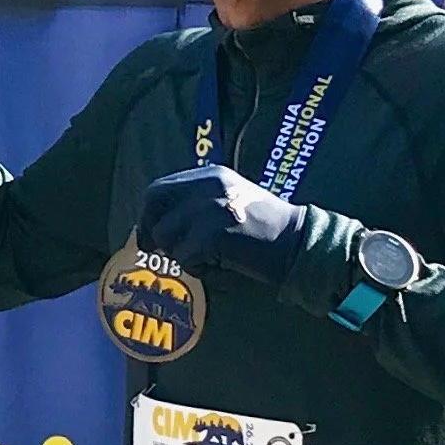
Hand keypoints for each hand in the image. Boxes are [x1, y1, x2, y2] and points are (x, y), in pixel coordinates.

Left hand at [132, 165, 310, 285]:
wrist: (296, 243)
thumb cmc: (266, 228)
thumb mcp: (230, 199)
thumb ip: (197, 203)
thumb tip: (156, 222)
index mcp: (210, 175)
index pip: (161, 187)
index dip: (149, 210)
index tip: (148, 229)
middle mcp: (206, 186)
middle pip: (154, 202)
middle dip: (149, 227)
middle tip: (153, 247)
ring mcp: (207, 209)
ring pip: (165, 235)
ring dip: (180, 252)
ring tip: (207, 256)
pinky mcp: (211, 235)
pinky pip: (184, 258)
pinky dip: (199, 269)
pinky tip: (220, 265)